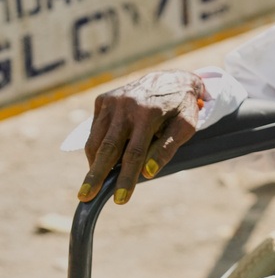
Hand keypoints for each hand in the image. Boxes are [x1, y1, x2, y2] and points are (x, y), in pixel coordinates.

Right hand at [77, 70, 203, 204]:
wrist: (172, 78)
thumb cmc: (181, 108)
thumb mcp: (185, 126)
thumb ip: (167, 148)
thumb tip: (148, 173)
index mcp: (149, 112)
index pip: (135, 152)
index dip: (127, 177)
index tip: (120, 199)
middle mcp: (127, 105)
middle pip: (108, 148)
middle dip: (96, 175)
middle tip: (85, 197)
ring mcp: (112, 101)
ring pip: (96, 140)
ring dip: (94, 163)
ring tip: (94, 182)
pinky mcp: (103, 99)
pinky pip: (95, 129)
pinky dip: (97, 146)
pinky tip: (104, 157)